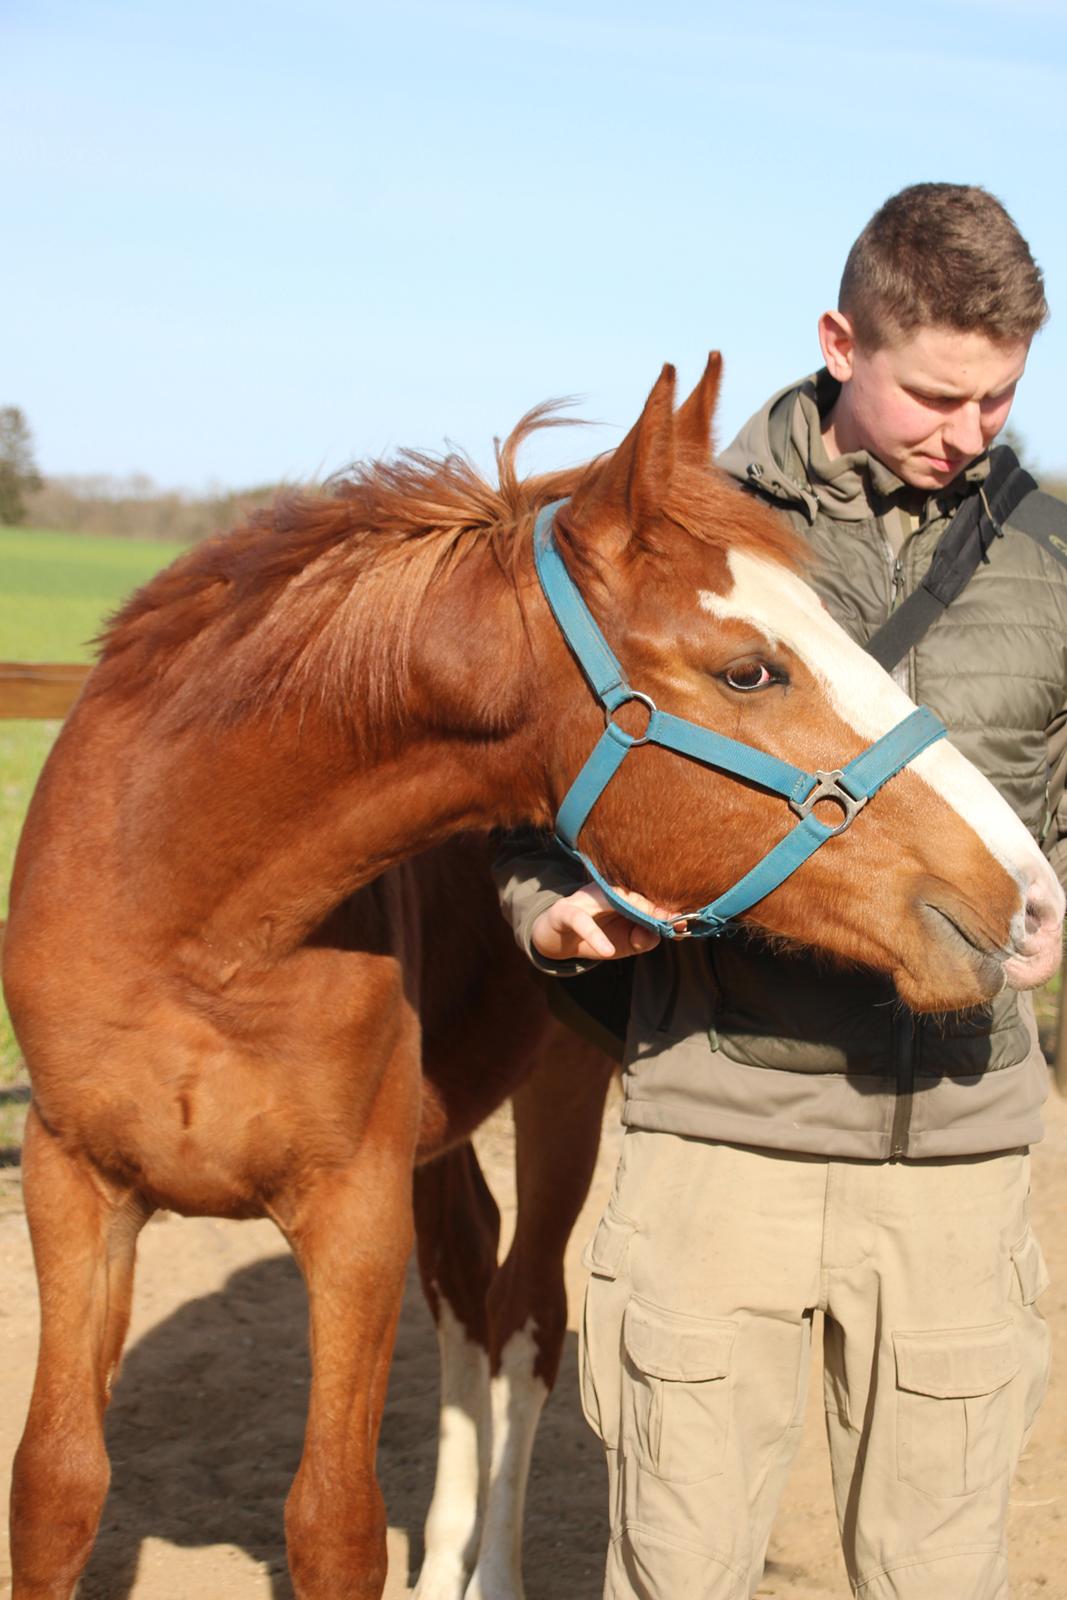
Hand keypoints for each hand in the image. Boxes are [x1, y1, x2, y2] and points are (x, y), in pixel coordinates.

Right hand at [531, 883, 677, 961]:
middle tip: (677, 924)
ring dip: (636, 915)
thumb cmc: (599, 935)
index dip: (670, 908)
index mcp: (624, 893)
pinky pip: (582, 922)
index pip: (650, 896)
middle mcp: (607, 889)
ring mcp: (586, 898)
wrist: (559, 936)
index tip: (687, 921)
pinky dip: (595, 936)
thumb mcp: (626, 943)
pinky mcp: (567, 912)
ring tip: (653, 930)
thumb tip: (659, 934)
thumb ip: (645, 939)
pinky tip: (608, 951)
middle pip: (637, 895)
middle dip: (658, 911)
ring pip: (614, 901)